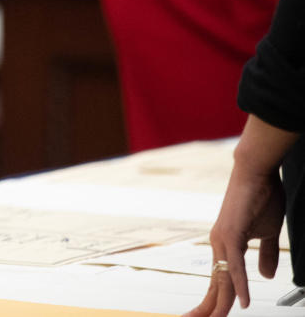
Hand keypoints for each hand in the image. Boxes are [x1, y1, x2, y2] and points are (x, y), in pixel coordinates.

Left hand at [184, 164, 284, 316]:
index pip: (219, 279)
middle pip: (214, 283)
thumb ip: (266, 255)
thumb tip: (265, 276)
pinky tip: (241, 302)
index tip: (208, 316)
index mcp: (226, 245)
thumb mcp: (268, 233)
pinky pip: (235, 266)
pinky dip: (239, 285)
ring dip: (220, 304)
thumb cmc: (262, 197)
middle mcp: (219, 244)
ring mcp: (223, 239)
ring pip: (221, 279)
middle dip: (207, 307)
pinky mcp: (231, 233)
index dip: (214, 300)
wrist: (257, 171)